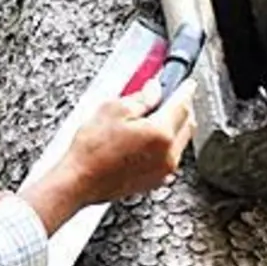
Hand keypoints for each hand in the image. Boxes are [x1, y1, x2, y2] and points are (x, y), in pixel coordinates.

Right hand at [19, 78, 196, 233]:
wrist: (79, 181)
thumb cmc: (91, 150)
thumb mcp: (113, 110)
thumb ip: (141, 98)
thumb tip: (154, 89)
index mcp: (161, 133)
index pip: (183, 104)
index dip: (185, 90)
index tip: (187, 83)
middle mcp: (168, 154)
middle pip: (187, 124)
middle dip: (182, 107)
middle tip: (169, 97)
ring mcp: (163, 170)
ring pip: (180, 141)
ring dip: (174, 126)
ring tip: (153, 118)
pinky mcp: (155, 180)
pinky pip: (170, 157)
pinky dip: (166, 144)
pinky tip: (147, 139)